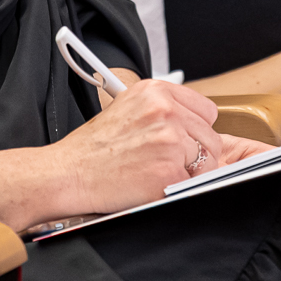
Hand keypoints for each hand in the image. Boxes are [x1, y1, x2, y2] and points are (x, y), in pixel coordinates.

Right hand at [50, 77, 226, 215]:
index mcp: (155, 92)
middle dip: (195, 153)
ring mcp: (169, 140)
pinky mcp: (169, 171)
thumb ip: (161, 109)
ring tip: (158, 171)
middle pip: (211, 136)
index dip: (197, 128)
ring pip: (207, 160)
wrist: (70, 172)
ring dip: (189, 171)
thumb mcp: (127, 108)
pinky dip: (178, 188)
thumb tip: (192, 122)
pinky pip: (194, 183)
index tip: (187, 139)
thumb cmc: (93, 147)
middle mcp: (165, 111)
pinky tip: (154, 183)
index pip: (205, 109)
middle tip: (167, 161)